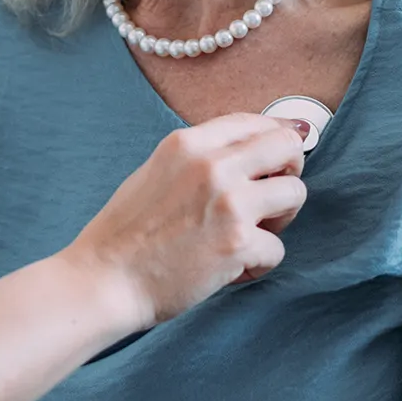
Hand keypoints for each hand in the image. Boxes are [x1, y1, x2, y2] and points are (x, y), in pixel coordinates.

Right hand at [61, 113, 309, 327]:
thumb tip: (248, 154)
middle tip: (271, 198)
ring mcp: (228, 202)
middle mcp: (212, 165)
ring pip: (295, 193)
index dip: (275, 136)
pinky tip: (230, 269)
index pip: (253, 121)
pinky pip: (278, 248)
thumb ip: (200, 159)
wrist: (106, 279)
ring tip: (249, 235)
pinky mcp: (237, 242)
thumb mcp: (156, 171)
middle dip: (288, 172)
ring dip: (280, 218)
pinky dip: (259, 263)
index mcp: (187, 143)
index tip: (283, 154)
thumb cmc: (125, 233)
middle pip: (286, 146)